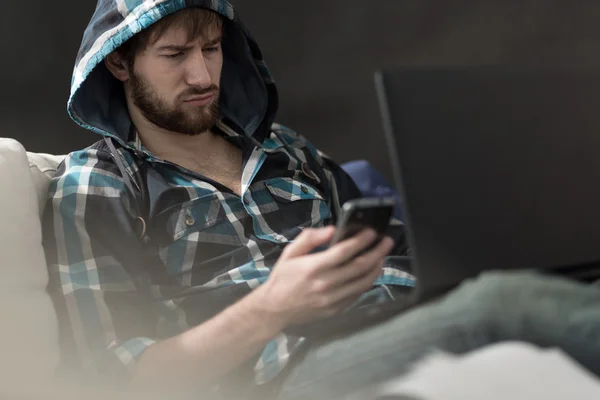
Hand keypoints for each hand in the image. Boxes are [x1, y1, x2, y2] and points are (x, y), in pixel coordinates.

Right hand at [254, 226, 394, 326]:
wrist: (275, 309)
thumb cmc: (283, 278)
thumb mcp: (290, 253)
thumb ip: (309, 238)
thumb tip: (332, 230)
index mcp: (313, 267)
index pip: (344, 251)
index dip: (361, 240)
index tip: (372, 231)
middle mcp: (326, 284)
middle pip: (359, 267)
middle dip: (377, 252)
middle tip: (387, 241)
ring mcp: (333, 299)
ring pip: (363, 282)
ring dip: (377, 267)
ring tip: (382, 256)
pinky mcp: (336, 309)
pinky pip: (358, 294)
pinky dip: (367, 282)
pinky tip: (371, 272)